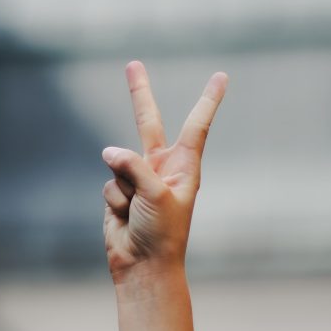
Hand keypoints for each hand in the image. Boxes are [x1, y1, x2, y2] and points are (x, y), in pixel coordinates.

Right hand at [102, 61, 226, 281]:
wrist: (143, 267)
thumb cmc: (163, 233)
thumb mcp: (156, 195)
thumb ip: (133, 165)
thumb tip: (108, 152)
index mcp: (184, 166)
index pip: (197, 125)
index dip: (209, 99)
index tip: (222, 75)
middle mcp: (161, 167)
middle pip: (147, 121)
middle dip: (139, 92)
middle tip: (132, 64)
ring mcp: (138, 178)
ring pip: (119, 163)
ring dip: (124, 187)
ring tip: (138, 211)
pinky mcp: (118, 192)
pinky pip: (108, 183)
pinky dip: (114, 201)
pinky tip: (125, 217)